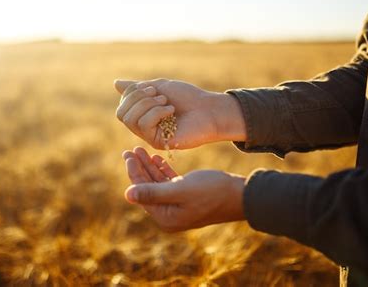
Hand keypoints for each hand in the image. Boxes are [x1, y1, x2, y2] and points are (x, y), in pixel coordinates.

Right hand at [115, 79, 245, 149]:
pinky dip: (156, 112)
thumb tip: (115, 83)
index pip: (122, 105)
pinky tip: (171, 112)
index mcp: (143, 114)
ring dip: (148, 105)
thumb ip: (138, 88)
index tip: (151, 87)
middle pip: (121, 114)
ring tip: (166, 103)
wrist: (208, 108)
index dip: (132, 93)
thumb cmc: (188, 97)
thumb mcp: (160, 87)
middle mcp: (144, 127)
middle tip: (159, 95)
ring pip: (131, 120)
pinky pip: (144, 125)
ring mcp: (151, 136)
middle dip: (138, 98)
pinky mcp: (159, 143)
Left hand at [122, 147, 245, 231]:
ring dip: (150, 167)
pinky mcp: (187, 198)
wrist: (240, 195)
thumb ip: (153, 192)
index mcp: (165, 217)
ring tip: (141, 150)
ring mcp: (178, 207)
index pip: (142, 192)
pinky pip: (169, 184)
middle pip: (148, 188)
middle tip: (131, 150)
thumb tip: (127, 195)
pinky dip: (163, 171)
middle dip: (139, 168)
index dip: (134, 172)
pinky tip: (157, 159)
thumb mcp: (180, 190)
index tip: (128, 154)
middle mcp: (170, 215)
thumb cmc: (212, 191)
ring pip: (157, 184)